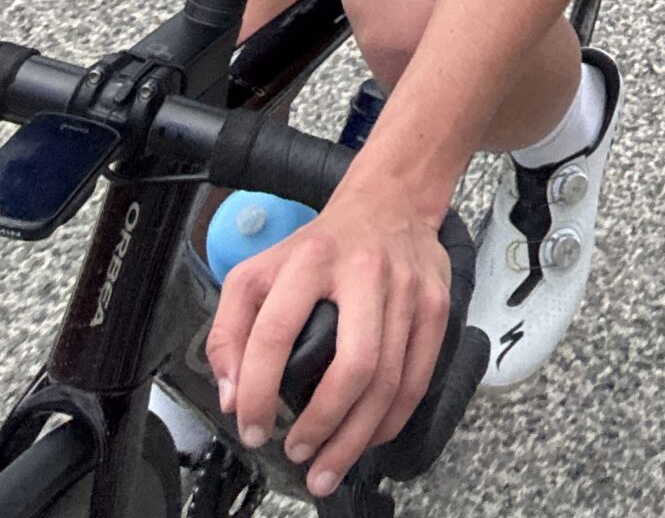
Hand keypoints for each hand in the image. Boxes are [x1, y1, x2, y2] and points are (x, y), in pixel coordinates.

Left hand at [205, 182, 453, 497]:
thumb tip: (232, 397)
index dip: (258, 391)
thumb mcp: (260, 270)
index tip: (252, 427)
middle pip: (352, 365)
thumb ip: (229, 330)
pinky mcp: (436, 304)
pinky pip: (418, 377)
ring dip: (355, 436)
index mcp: (311, 258)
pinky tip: (367, 437)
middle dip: (323, 424)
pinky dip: (391, 420)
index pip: (277, 333)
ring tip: (327, 466)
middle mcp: (364, 271)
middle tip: (299, 453)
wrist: (391, 199)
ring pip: (388, 380)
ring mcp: (407, 289)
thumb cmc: (322, 245)